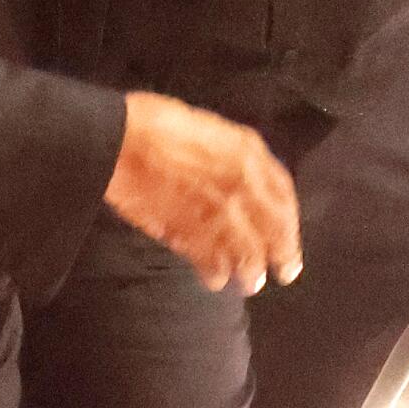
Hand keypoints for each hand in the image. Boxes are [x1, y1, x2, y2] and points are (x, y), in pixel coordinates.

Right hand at [103, 91, 301, 292]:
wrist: (120, 140)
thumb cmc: (155, 124)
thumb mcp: (210, 128)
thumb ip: (232, 157)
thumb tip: (242, 181)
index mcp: (248, 152)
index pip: (284, 194)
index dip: (289, 221)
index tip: (288, 235)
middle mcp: (243, 184)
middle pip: (275, 230)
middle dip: (284, 254)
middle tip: (286, 272)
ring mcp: (219, 212)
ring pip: (248, 252)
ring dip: (250, 271)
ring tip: (250, 283)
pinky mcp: (191, 234)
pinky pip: (213, 262)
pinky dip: (216, 274)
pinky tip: (215, 280)